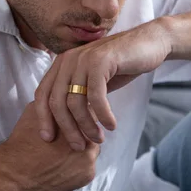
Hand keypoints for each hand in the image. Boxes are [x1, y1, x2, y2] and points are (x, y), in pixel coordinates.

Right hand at [0, 102, 100, 190]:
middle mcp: (87, 136)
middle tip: (66, 139)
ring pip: (91, 149)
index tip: (72, 120)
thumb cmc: (23, 141)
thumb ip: (52, 104)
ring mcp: (90, 156)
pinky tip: (63, 166)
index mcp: (75, 118)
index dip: (79, 116)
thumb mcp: (34, 112)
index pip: (88, 112)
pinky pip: (88, 167)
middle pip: (93, 131)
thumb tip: (62, 97)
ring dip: (82, 149)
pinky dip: (79, 166)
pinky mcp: (88, 174)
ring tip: (63, 154)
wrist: (15, 171)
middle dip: (83, 133)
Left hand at [35, 21, 171, 150]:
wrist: (149, 43)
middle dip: (66, 128)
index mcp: (60, 65)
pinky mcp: (101, 61)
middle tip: (77, 146)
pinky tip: (111, 125)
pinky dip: (103, 115)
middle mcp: (67, 60)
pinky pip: (96, 96)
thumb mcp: (91, 82)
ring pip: (75, 101)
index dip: (43, 118)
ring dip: (86, 125)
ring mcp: (83, 59)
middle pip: (56, 101)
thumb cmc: (119, 66)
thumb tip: (63, 125)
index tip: (48, 138)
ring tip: (98, 139)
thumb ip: (76, 96)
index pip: (42, 94)